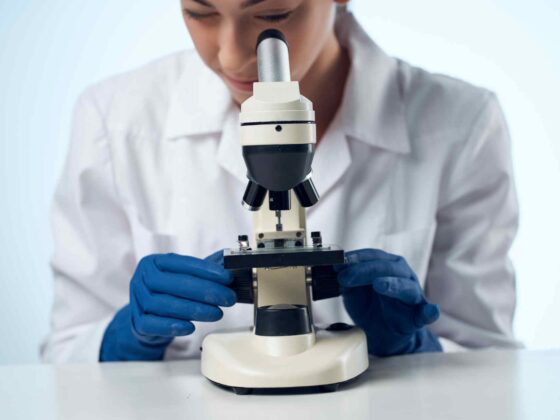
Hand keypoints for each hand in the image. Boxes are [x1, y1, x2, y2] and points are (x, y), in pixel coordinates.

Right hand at [100, 250, 235, 360]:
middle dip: (206, 291)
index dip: (207, 270)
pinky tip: (190, 327)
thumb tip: (230, 260)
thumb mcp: (184, 275)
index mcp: (154, 262)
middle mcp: (142, 278)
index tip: (227, 278)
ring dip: (194, 310)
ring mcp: (137, 300)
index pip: (182, 263)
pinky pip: (152, 324)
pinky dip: (172, 326)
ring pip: (165, 304)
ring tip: (217, 313)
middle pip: (174, 284)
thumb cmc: (169, 292)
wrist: (148, 317)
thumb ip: (204, 268)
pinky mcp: (137, 322)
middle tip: (227, 298)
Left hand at [335, 249, 441, 356]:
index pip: (375, 256)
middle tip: (346, 277)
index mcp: (388, 267)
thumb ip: (348, 279)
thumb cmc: (369, 308)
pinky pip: (427, 314)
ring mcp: (413, 297)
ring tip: (379, 285)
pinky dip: (430, 312)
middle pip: (389, 268)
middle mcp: (403, 277)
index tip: (341, 263)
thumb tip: (336, 267)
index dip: (357, 258)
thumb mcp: (353, 291)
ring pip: (407, 287)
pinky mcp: (418, 317)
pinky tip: (430, 311)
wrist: (379, 335)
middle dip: (365, 270)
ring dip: (393, 284)